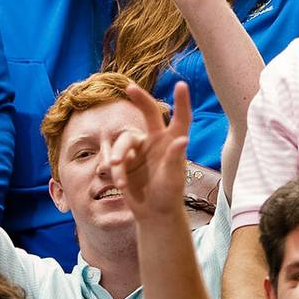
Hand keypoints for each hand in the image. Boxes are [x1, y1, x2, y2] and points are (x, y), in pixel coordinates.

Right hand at [104, 81, 192, 222]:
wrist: (153, 213)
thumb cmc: (169, 196)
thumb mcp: (173, 179)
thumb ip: (175, 159)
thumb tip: (183, 139)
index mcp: (173, 142)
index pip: (180, 118)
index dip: (182, 102)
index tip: (181, 85)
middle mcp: (157, 140)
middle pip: (148, 114)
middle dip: (140, 99)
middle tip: (130, 88)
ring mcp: (140, 149)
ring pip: (124, 139)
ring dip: (119, 154)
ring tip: (116, 170)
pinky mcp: (126, 161)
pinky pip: (116, 158)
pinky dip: (116, 170)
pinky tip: (120, 184)